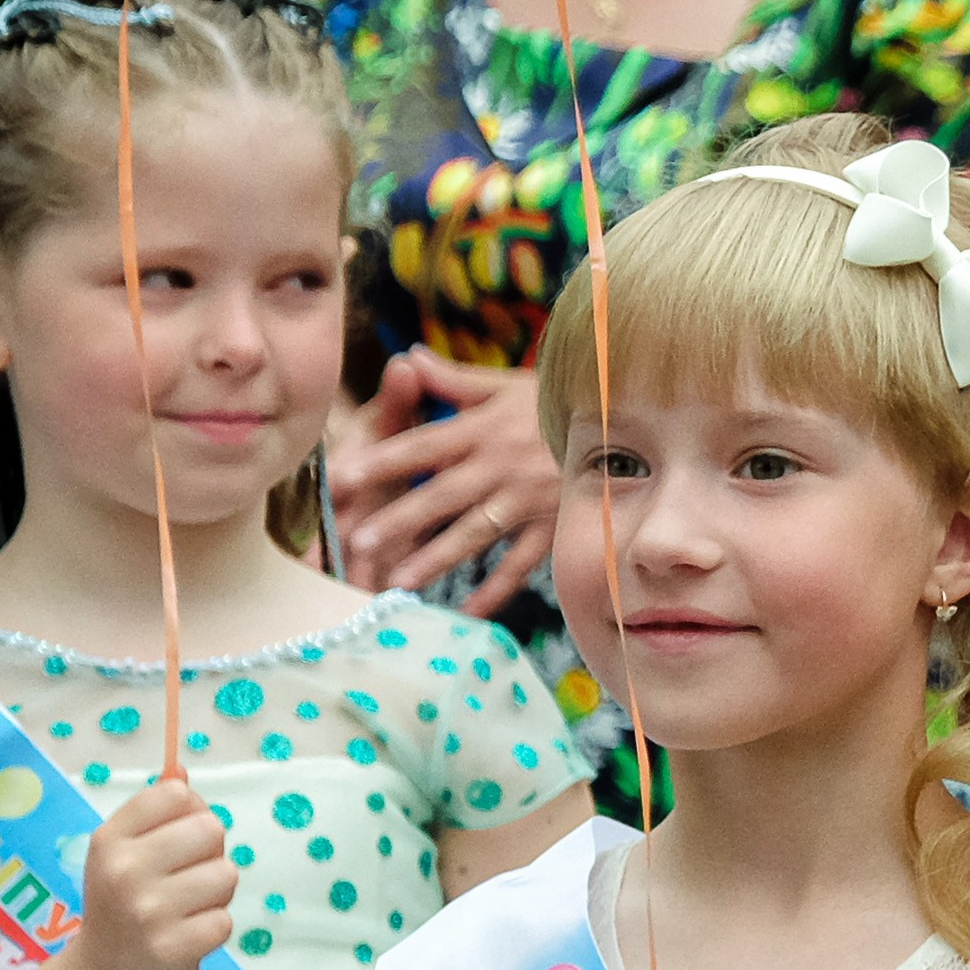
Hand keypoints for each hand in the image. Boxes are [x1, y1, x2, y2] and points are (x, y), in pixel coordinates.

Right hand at [65, 778, 237, 969]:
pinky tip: (187, 939)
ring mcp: (146, 910)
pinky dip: (213, 930)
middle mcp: (124, 869)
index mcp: (111, 839)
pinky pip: (224, 920)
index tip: (175, 842)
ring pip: (225, 874)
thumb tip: (182, 768)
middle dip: (210, 855)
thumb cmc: (122, 910)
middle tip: (185, 882)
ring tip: (186, 912)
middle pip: (210, 828)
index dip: (191, 814)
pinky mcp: (171, 948)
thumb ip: (156, 813)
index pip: (176, 793)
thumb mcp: (123, 856)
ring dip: (216, 895)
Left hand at [332, 351, 560, 613]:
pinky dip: (495, 589)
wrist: (624, 422)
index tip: (345, 476)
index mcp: (483, 428)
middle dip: (399, 519)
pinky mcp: (552, 526)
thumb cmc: (558, 402)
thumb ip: (454, 379)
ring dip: (436, 558)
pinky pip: (520, 564)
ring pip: (475, 533)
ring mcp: (527, 499)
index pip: (425, 445)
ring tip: (399, 581)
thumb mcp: (506, 385)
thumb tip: (408, 358)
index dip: (385, 460)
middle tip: (358, 543)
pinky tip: (465, 611)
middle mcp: (500, 465)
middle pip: (441, 495)